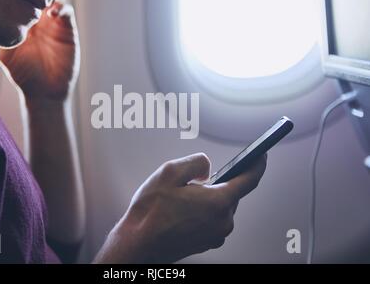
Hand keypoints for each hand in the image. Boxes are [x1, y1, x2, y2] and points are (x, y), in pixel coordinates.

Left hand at [0, 0, 79, 102]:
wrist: (44, 92)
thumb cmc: (24, 75)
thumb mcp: (5, 55)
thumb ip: (2, 36)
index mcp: (23, 23)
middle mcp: (39, 21)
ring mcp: (54, 24)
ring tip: (41, 4)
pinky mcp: (68, 31)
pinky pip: (67, 12)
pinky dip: (61, 8)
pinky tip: (52, 14)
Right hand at [95, 153, 266, 262]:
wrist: (138, 244)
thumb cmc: (150, 212)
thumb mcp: (169, 172)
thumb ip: (196, 162)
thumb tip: (208, 167)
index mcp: (218, 203)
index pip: (249, 180)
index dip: (257, 165)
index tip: (261, 155)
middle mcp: (222, 221)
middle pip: (232, 194)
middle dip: (219, 183)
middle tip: (197, 179)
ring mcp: (216, 235)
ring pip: (221, 207)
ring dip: (209, 198)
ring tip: (183, 197)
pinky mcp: (208, 242)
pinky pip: (213, 219)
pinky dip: (204, 211)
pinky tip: (183, 210)